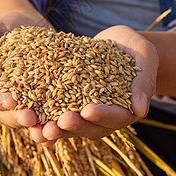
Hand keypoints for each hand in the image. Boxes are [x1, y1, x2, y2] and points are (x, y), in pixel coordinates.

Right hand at [0, 11, 52, 127]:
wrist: (28, 24)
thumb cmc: (5, 24)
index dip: (0, 101)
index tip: (12, 100)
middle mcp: (4, 99)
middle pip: (8, 115)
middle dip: (19, 118)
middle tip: (31, 119)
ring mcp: (26, 102)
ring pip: (29, 121)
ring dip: (38, 127)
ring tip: (50, 130)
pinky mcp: (45, 99)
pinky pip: (50, 114)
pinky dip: (56, 121)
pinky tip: (67, 124)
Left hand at [29, 25, 158, 145]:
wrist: (119, 45)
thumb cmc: (136, 50)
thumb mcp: (144, 58)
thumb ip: (143, 82)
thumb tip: (140, 110)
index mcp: (126, 109)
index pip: (115, 116)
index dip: (102, 115)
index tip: (88, 111)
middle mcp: (104, 117)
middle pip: (90, 127)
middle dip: (74, 126)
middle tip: (59, 123)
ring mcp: (85, 113)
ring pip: (70, 127)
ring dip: (55, 130)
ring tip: (39, 130)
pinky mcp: (70, 104)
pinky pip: (56, 116)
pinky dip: (44, 122)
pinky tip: (30, 126)